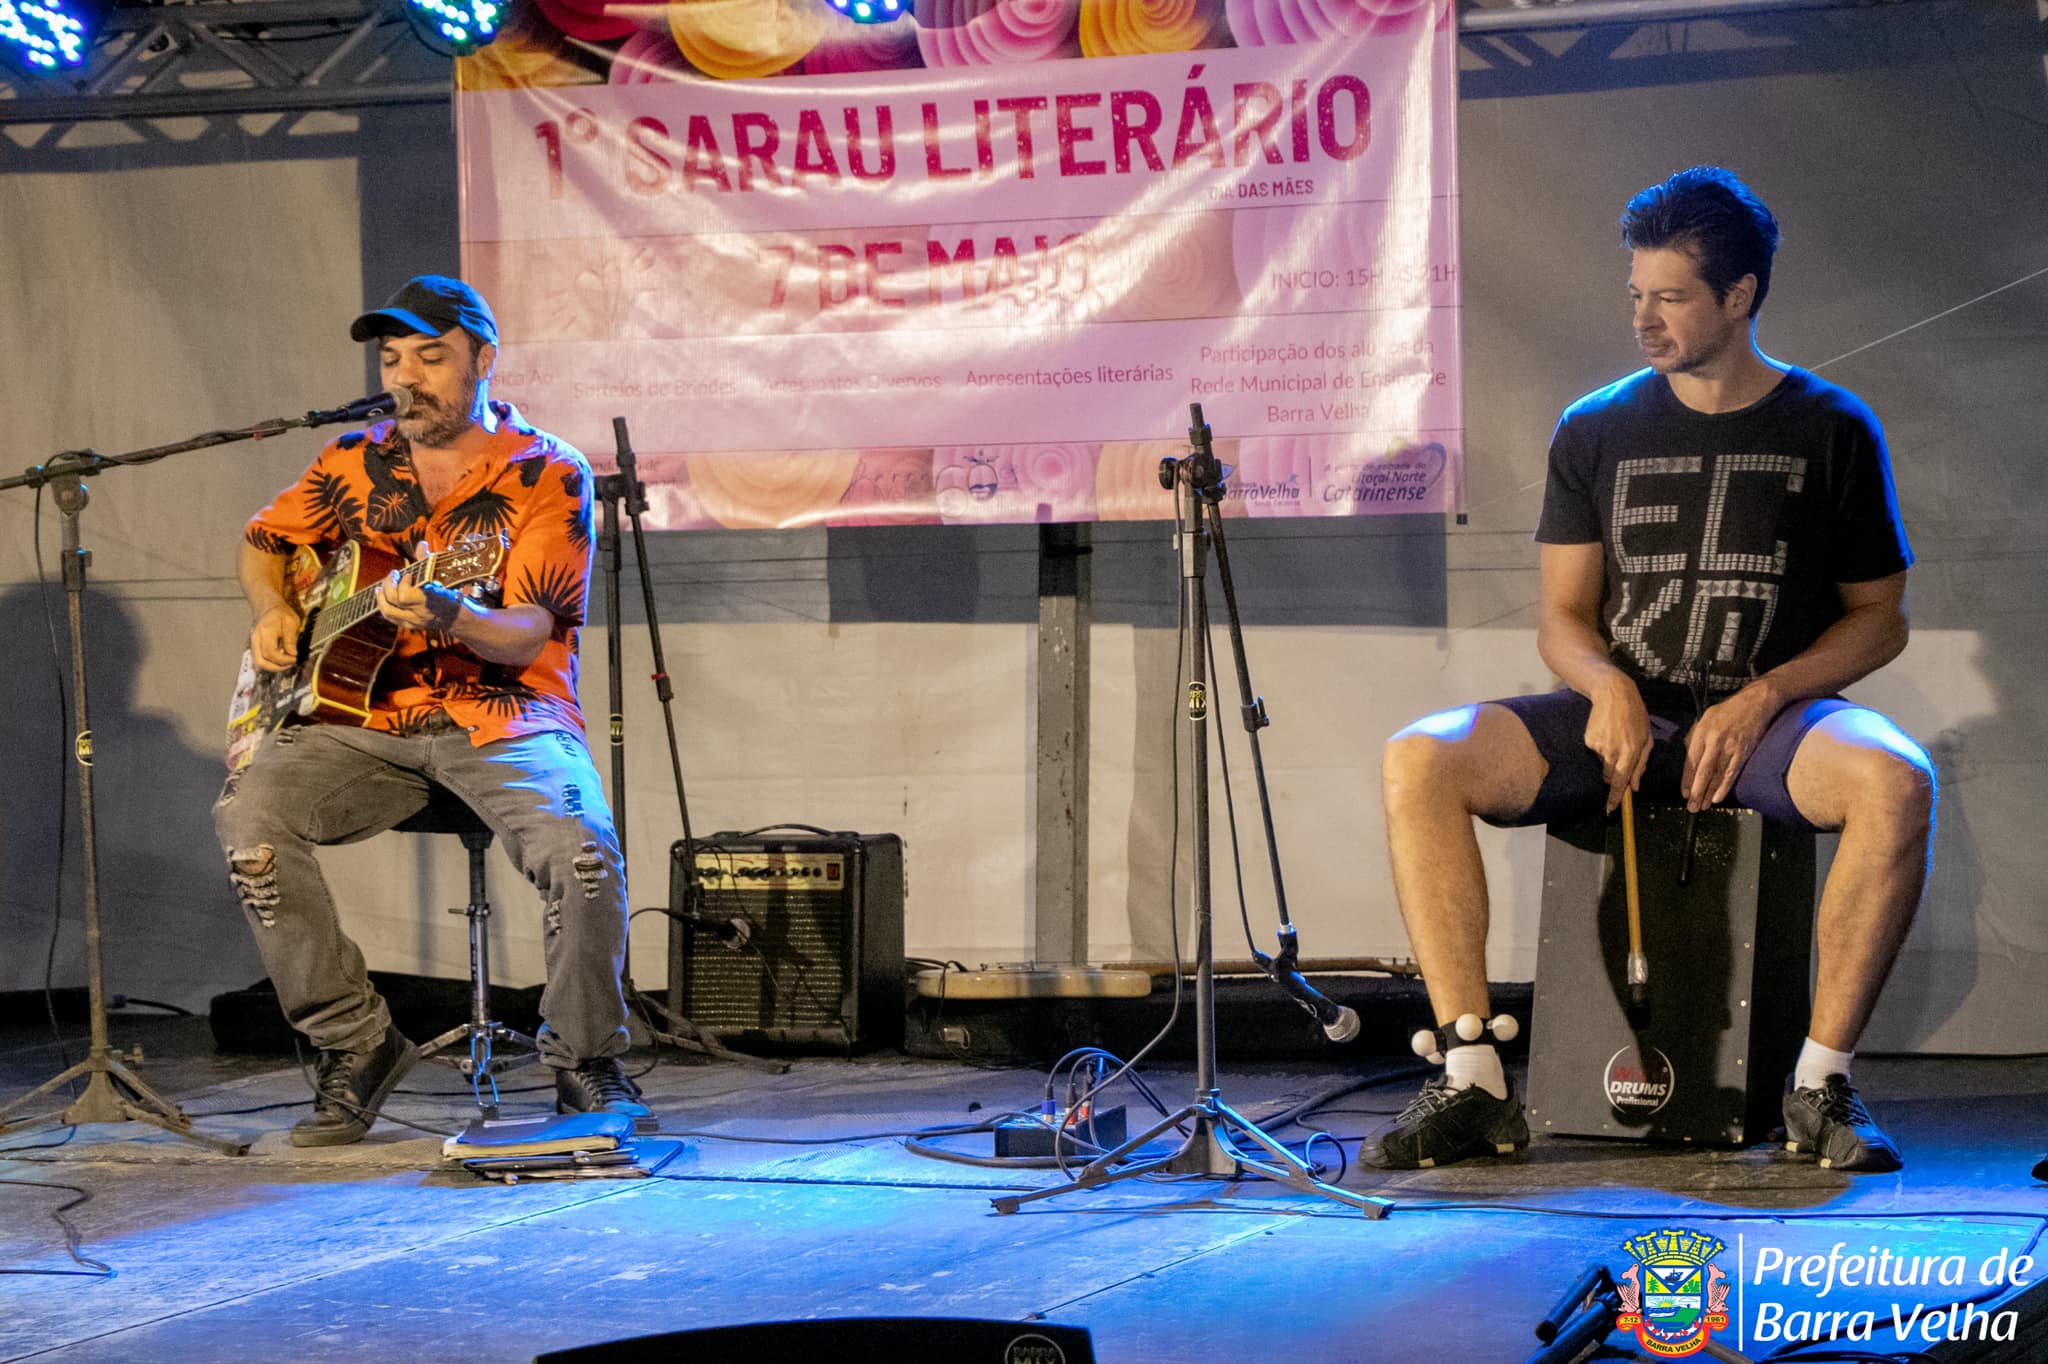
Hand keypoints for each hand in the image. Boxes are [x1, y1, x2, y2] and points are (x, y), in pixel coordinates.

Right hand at [249, 603, 301, 672]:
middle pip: (260, 661)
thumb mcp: (291, 622)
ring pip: (258, 662)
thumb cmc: (280, 613)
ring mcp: (253, 642)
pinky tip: (279, 659)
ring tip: (285, 663)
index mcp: (265, 631)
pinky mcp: (254, 645)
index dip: (283, 660)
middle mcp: (256, 638)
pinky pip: (259, 658)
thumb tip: (292, 654)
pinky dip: (269, 662)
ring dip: (272, 667)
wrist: (267, 606)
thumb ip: (291, 638)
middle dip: (276, 667)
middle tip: (289, 664)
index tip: (294, 658)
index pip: (271, 653)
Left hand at [375, 543, 463, 633]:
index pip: (405, 596)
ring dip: (381, 598)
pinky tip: (381, 596)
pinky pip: (391, 618)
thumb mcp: (442, 577)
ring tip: (380, 587)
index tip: (408, 575)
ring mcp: (413, 621)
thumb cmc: (449, 594)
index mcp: (428, 601)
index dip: (402, 584)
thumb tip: (421, 544)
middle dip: (389, 585)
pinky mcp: (409, 625)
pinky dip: (383, 606)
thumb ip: (428, 561)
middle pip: (394, 601)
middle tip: (393, 575)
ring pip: (388, 612)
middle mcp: (419, 613)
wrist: (455, 617)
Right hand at [1584, 675, 1651, 812]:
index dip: (1615, 797)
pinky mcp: (1589, 741)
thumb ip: (1641, 764)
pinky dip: (1601, 746)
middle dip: (1614, 775)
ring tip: (1615, 736)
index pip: (1621, 782)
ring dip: (1609, 757)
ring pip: (1603, 763)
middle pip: (1610, 777)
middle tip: (1619, 757)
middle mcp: (1613, 752)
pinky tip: (1606, 731)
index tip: (1610, 809)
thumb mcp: (1647, 739)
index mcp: (1631, 752)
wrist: (1613, 694)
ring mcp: (1599, 747)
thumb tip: (1634, 786)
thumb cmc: (1635, 715)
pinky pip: (1596, 751)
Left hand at [1682, 683, 1779, 811]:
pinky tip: (1718, 798)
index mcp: (1702, 732)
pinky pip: (1732, 773)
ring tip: (1703, 807)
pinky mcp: (1744, 752)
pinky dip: (1725, 787)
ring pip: (1717, 775)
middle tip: (1691, 807)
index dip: (1687, 779)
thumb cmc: (1728, 711)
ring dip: (1709, 793)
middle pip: (1703, 771)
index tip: (1684, 793)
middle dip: (1696, 791)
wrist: (1756, 702)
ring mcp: (1731, 747)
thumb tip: (1689, 759)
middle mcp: (1715, 741)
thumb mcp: (1705, 718)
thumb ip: (1695, 738)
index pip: (1691, 761)